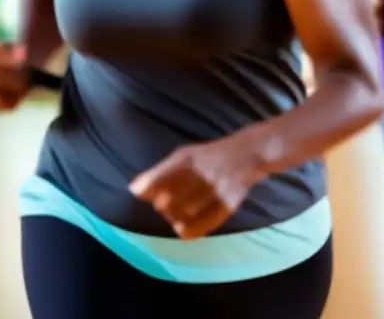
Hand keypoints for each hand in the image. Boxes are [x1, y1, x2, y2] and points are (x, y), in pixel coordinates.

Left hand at [130, 136, 263, 239]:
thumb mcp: (185, 156)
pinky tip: (185, 232)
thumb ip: (159, 172)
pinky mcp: (230, 201)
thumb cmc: (210, 155)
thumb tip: (133, 190)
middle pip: (170, 199)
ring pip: (187, 212)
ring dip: (176, 218)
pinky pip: (207, 221)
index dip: (148, 190)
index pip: (159, 178)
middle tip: (166, 207)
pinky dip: (193, 230)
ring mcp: (218, 186)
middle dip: (164, 206)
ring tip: (177, 217)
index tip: (143, 195)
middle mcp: (203, 170)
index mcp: (188, 157)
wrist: (251, 151)